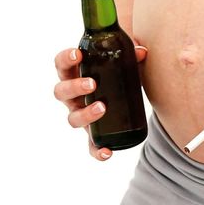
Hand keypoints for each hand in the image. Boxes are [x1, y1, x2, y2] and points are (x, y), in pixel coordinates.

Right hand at [53, 42, 147, 159]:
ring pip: (72, 118)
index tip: (77, 54)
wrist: (119, 90)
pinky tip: (107, 152)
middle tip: (92, 84)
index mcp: (74, 73)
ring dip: (85, 114)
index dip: (65, 58)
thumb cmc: (114, 70)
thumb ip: (131, 54)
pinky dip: (96, 150)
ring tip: (102, 108)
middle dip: (74, 87)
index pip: (61, 64)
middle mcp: (72, 95)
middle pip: (61, 92)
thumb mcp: (123, 60)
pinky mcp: (92, 132)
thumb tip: (142, 52)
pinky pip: (90, 144)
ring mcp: (80, 114)